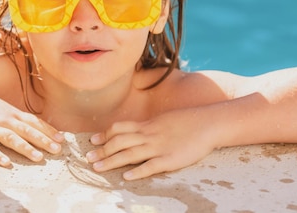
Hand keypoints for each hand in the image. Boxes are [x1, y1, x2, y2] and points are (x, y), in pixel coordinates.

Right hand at [0, 89, 64, 166]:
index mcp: (12, 113)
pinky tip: (6, 163)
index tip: (62, 139)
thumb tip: (34, 124)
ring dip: (25, 148)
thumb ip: (17, 116)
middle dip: (43, 140)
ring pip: (11, 139)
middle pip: (27, 131)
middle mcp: (5, 120)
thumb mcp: (3, 107)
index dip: (48, 130)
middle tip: (57, 150)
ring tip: (38, 157)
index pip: (34, 122)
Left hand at [86, 108, 217, 179]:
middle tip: (88, 158)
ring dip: (111, 161)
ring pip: (130, 154)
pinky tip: (126, 177)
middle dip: (102, 150)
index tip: (93, 140)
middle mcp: (149, 135)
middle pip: (119, 142)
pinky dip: (137, 172)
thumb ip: (150, 126)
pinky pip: (150, 166)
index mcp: (148, 125)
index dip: (105, 135)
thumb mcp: (164, 120)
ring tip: (98, 168)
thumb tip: (137, 131)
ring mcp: (159, 147)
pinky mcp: (170, 159)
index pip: (120, 129)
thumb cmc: (188, 122)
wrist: (208, 123)